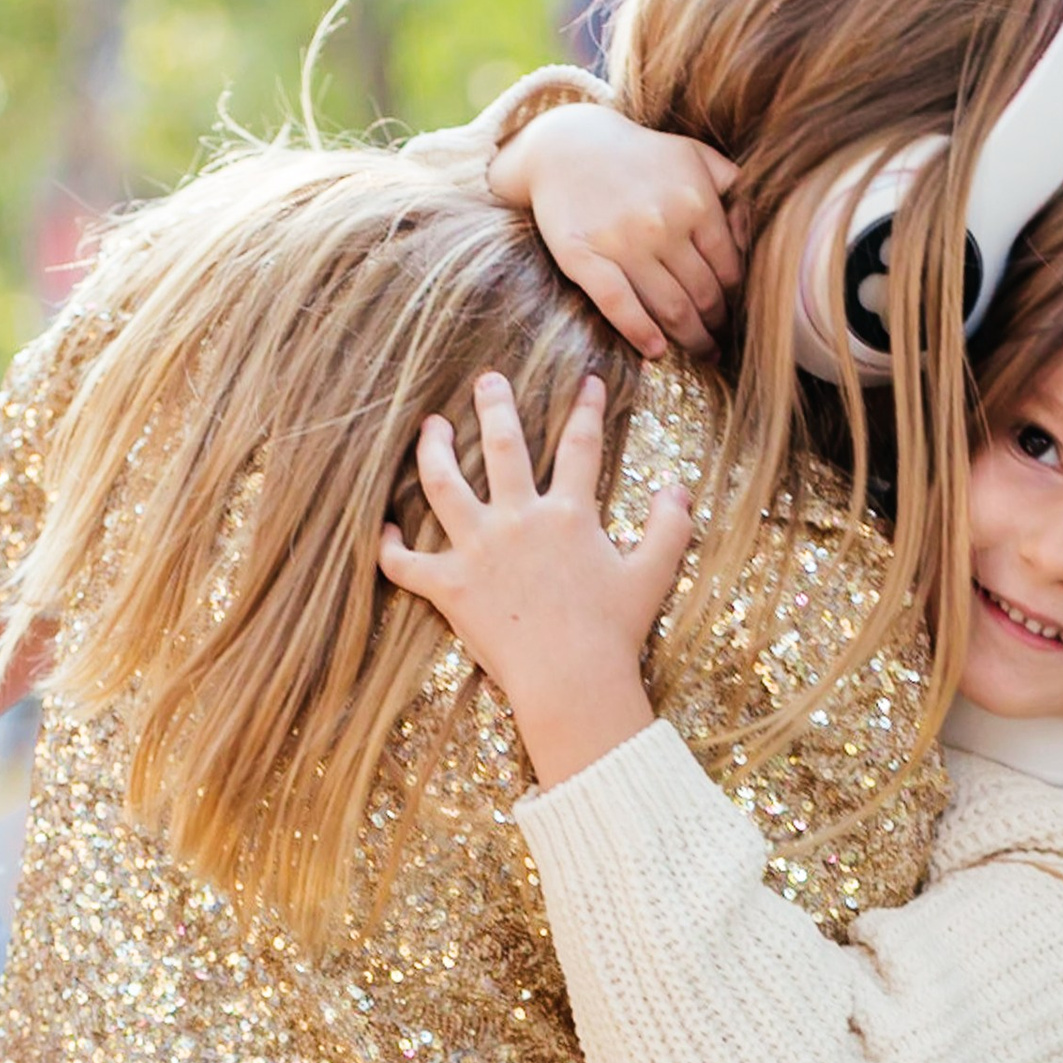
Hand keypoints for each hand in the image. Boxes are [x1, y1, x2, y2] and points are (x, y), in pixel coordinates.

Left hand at [378, 369, 690, 786]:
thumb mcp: (653, 576)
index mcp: (569, 514)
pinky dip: (389, 549)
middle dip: (494, 405)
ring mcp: (479, 549)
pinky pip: (406, 564)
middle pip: (502, 445)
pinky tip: (384, 532)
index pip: (580, 445)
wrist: (572, 681)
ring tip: (431, 428)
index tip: (589, 381)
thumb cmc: (614, 633)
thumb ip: (669, 528)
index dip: (586, 409)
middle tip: (487, 381)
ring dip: (433, 450)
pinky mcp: (449, 586)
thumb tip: (677, 489)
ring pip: (443, 484)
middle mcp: (519, 519)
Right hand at [492, 104, 740, 360]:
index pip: (729, 270)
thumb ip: (733, 187)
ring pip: (669, 307)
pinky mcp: (584, 257)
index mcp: (696, 201)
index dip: (735, 300)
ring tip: (700, 353)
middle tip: (719, 343)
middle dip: (716, 325)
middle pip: (703, 295)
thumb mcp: (695, 156)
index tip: (733, 316)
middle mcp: (663, 224)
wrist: (568, 147)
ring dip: (690, 339)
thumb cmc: (640, 157)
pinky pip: (618, 304)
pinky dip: (639, 332)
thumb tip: (752, 237)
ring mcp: (622, 243)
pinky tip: (655, 351)